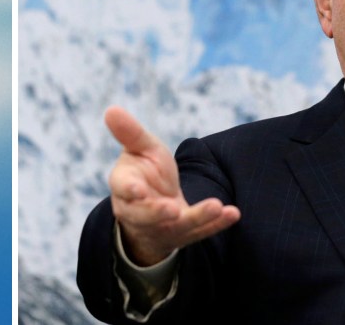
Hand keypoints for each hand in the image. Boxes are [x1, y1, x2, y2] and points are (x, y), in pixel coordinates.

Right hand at [104, 106, 240, 265]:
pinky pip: (201, 231)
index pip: (123, 189)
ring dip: (197, 217)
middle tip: (173, 209)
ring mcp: (162, 227)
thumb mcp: (139, 149)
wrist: (156, 203)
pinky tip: (233, 213)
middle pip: (145, 216)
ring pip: (177, 226)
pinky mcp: (184, 234)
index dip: (129, 190)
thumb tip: (111, 109)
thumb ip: (129, 133)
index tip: (138, 190)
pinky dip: (217, 224)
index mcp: (124, 187)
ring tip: (215, 206)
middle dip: (158, 213)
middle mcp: (139, 212)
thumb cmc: (144, 171)